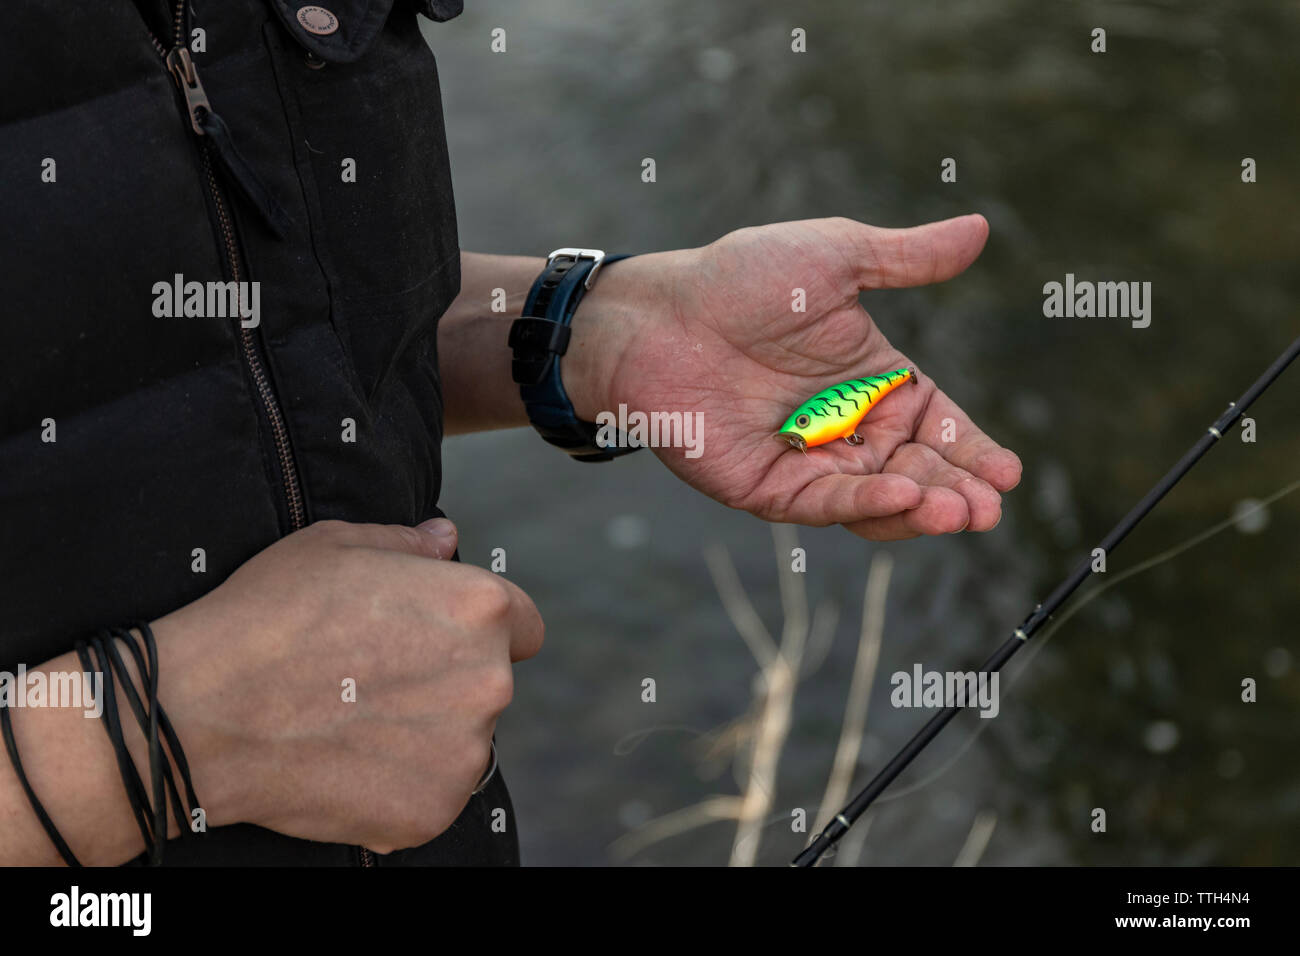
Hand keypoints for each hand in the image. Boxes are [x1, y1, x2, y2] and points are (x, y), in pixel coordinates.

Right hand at [153, 518, 542, 853]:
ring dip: (425, 735)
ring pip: (462, 742)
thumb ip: (408, 543)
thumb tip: (446, 540)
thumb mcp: (335, 547)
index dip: (483, 629)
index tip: (442, 639)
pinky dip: (397, 784)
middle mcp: (489, 682)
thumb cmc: (266, 618)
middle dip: (447, 681)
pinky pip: (429, 793)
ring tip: (351, 721)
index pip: (523, 624)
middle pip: (489, 683)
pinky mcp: (431, 812)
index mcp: (479, 609)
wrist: (200, 714)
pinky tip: (344, 762)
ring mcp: (463, 755)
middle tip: (374, 680)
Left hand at [573, 215, 1021, 539]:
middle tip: (988, 508)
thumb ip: (907, 258)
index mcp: (875, 381)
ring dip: (921, 510)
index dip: (973, 451)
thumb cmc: (740, 279)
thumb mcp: (836, 257)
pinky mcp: (770, 488)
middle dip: (957, 493)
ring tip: (959, 512)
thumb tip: (981, 228)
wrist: (658, 316)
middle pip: (917, 472)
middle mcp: (849, 429)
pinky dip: (864, 504)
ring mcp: (811, 463)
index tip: (1008, 471)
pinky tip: (901, 496)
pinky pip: (826, 503)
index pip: (939, 427)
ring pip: (879, 500)